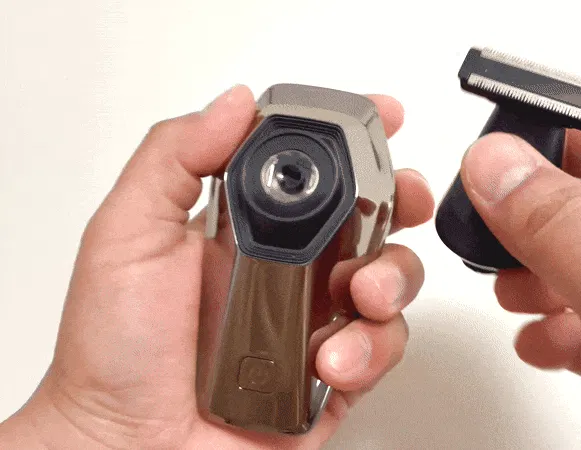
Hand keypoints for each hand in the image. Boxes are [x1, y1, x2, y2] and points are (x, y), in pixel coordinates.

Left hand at [0, 86, 433, 448]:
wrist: (127, 449)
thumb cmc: (114, 354)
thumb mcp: (127, 236)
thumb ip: (174, 157)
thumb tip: (234, 104)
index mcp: (248, 228)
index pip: (313, 168)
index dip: (356, 141)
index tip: (384, 120)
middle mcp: (289, 268)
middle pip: (372, 216)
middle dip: (401, 202)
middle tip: (401, 204)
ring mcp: (315, 320)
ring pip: (391, 279)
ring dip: (390, 278)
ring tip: (355, 296)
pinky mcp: (336, 374)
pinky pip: (383, 348)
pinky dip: (371, 349)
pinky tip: (328, 360)